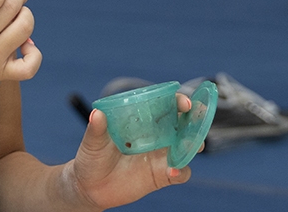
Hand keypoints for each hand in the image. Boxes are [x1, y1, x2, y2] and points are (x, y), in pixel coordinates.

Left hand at [65, 93, 194, 210]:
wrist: (90, 187)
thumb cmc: (92, 158)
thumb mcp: (92, 143)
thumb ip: (96, 130)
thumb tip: (97, 114)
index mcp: (143, 120)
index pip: (166, 105)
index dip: (178, 101)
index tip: (184, 104)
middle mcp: (157, 135)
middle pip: (183, 123)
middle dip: (195, 120)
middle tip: (197, 122)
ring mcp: (162, 155)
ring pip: (187, 147)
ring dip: (194, 144)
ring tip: (193, 146)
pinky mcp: (162, 175)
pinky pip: (180, 173)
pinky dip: (181, 172)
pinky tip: (173, 172)